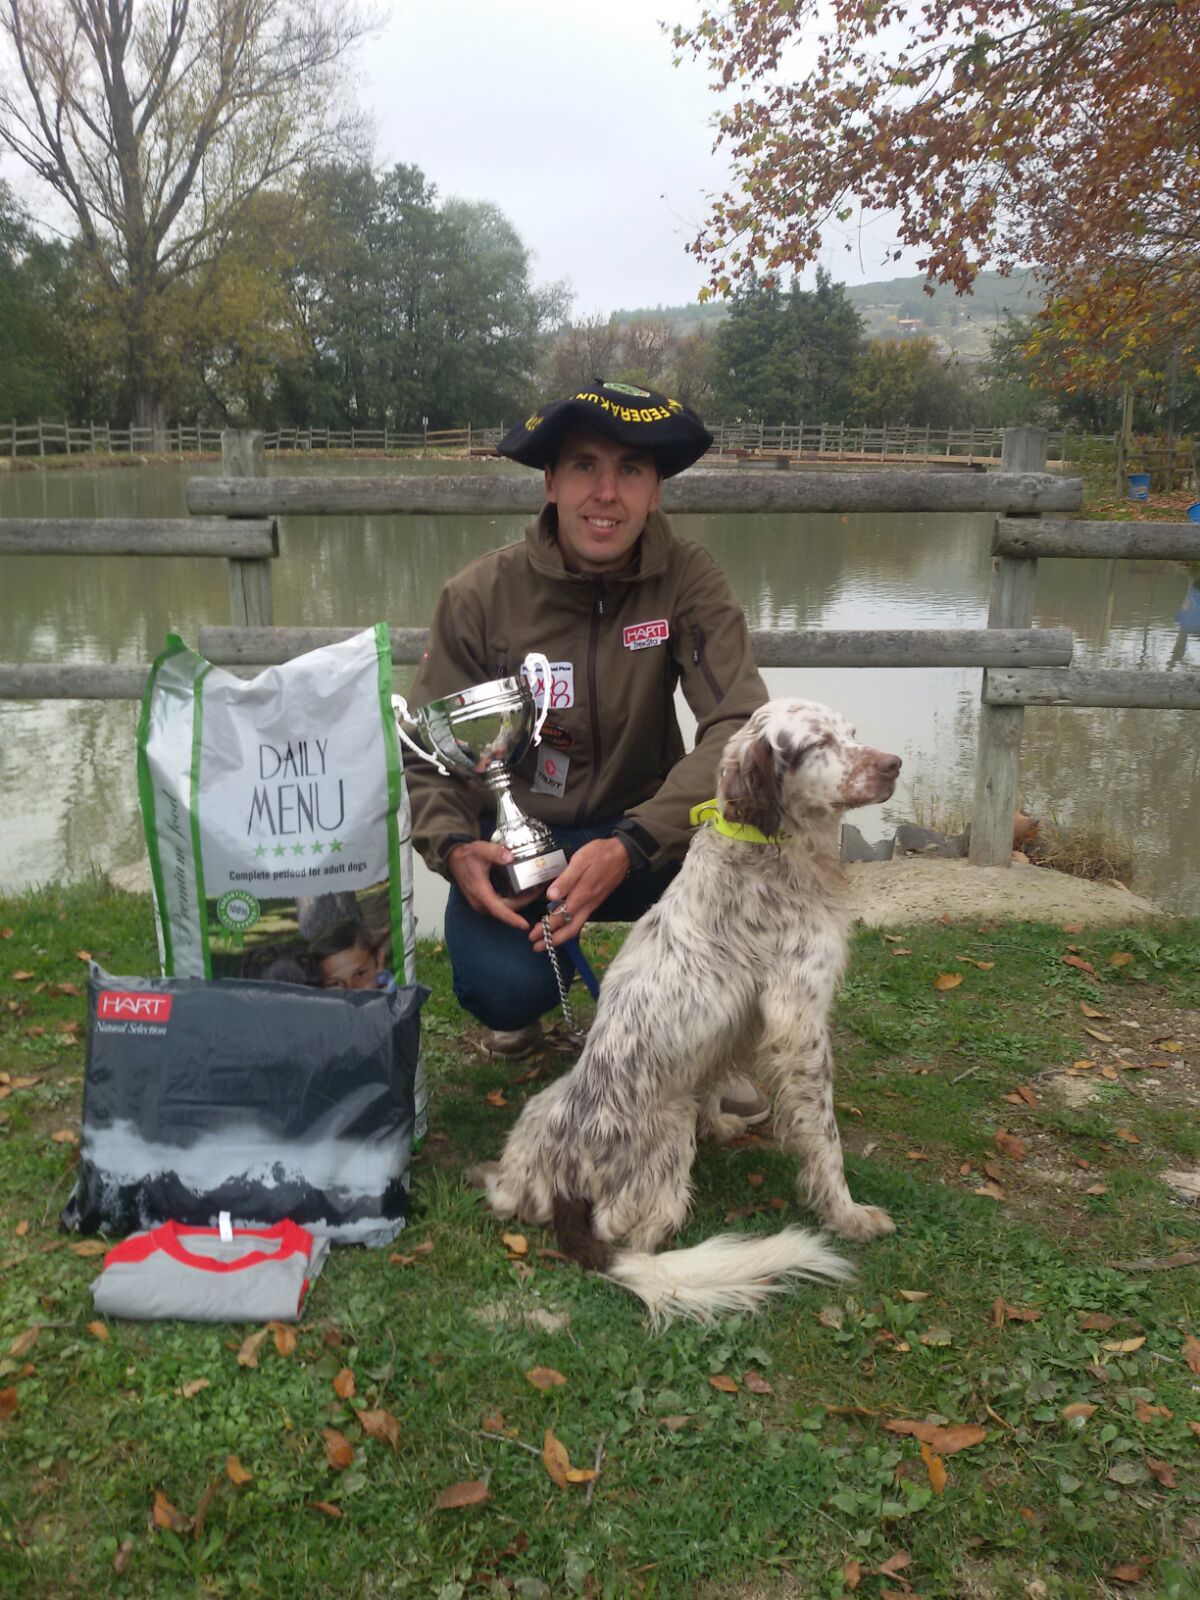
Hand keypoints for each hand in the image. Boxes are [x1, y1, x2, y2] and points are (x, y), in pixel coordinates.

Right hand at [446, 841, 541, 928]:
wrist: (453, 859)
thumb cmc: (467, 856)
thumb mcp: (480, 850)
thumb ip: (494, 852)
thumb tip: (510, 857)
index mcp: (481, 893)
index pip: (499, 910)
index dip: (512, 919)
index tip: (525, 925)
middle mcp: (481, 903)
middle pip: (506, 909)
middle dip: (524, 903)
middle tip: (539, 892)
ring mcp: (482, 904)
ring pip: (504, 909)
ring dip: (520, 903)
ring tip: (535, 892)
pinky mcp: (484, 901)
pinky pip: (501, 906)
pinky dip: (513, 901)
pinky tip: (524, 892)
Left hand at [529, 836, 628, 951]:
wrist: (623, 853)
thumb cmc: (599, 854)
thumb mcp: (581, 860)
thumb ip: (566, 879)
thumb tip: (551, 896)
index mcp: (581, 895)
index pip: (560, 917)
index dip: (546, 928)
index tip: (533, 935)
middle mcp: (588, 904)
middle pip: (570, 929)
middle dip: (553, 940)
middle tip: (537, 946)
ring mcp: (593, 904)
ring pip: (576, 926)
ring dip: (561, 936)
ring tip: (547, 942)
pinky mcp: (595, 901)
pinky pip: (581, 920)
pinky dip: (569, 928)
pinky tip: (563, 927)